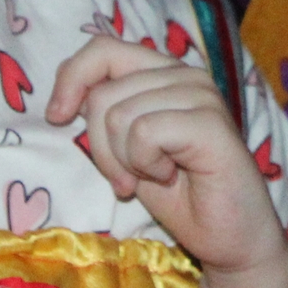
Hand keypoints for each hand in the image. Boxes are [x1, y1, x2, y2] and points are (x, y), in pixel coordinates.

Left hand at [46, 36, 286, 277]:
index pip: (103, 49)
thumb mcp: (128, 151)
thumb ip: (107, 116)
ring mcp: (201, 95)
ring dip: (125, 161)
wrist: (230, 239)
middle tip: (127, 178)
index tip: (57, 117)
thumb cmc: (182, 197)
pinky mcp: (211, 122)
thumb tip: (67, 99)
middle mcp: (184, 75)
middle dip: (101, 147)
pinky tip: (171, 177)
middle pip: (103, 93)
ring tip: (155, 177)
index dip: (72, 78)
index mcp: (164, 74)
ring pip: (119, 115)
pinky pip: (144, 133)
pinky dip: (145, 164)